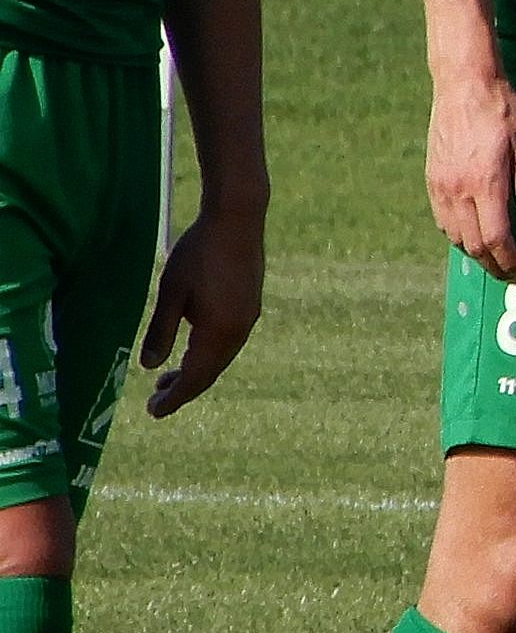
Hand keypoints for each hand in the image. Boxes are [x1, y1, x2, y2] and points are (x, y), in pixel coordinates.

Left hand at [138, 198, 262, 418]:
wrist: (238, 220)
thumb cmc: (199, 253)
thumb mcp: (171, 293)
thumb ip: (161, 332)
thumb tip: (149, 366)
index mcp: (219, 331)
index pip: (196, 376)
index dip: (174, 397)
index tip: (154, 412)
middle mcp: (239, 330)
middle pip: (211, 371)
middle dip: (183, 388)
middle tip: (155, 400)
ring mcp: (248, 317)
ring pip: (221, 357)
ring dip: (196, 370)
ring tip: (168, 377)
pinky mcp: (250, 305)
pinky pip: (229, 342)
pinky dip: (208, 353)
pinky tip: (193, 347)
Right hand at [427, 63, 515, 280]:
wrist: (463, 83)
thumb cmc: (500, 110)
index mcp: (484, 184)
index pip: (496, 238)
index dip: (510, 261)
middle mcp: (457, 190)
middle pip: (473, 244)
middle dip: (493, 265)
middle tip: (511, 274)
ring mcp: (440, 185)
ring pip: (454, 235)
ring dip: (474, 253)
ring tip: (495, 259)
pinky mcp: (432, 178)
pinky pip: (442, 219)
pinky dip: (457, 235)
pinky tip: (472, 234)